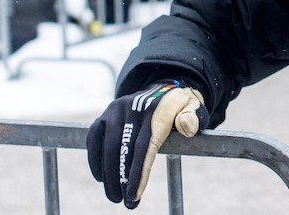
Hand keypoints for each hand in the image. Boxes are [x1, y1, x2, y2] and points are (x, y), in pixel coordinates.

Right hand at [87, 81, 208, 208]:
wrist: (163, 88)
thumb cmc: (178, 108)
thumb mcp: (193, 108)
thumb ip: (193, 117)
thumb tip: (188, 128)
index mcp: (157, 111)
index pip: (145, 147)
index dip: (139, 173)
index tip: (134, 196)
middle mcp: (134, 109)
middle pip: (124, 149)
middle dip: (121, 179)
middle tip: (122, 201)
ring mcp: (117, 110)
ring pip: (107, 146)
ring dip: (108, 174)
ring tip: (113, 195)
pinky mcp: (105, 114)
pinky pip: (94, 138)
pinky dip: (95, 158)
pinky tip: (100, 177)